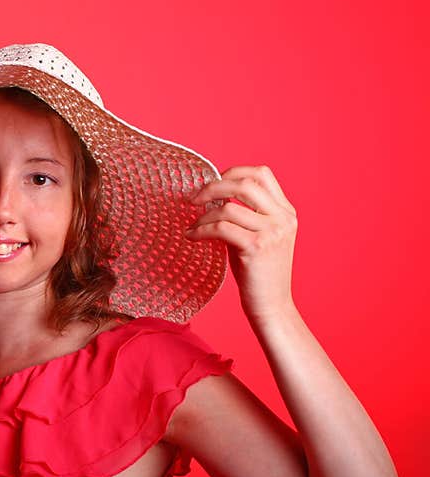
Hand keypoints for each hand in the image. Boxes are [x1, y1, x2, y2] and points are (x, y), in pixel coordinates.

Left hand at [185, 165, 298, 323]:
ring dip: (203, 215)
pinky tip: (191, 236)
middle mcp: (283, 218)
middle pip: (245, 183)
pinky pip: (221, 228)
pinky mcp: (256, 248)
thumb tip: (210, 195)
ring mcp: (272, 232)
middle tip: (193, 199)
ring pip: (229, 207)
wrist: (271, 305)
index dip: (233, 172)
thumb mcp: (257, 235)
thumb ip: (244, 214)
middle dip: (213, 187)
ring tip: (193, 226)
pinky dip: (201, 230)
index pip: (262, 174)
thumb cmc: (258, 271)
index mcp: (286, 211)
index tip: (212, 183)